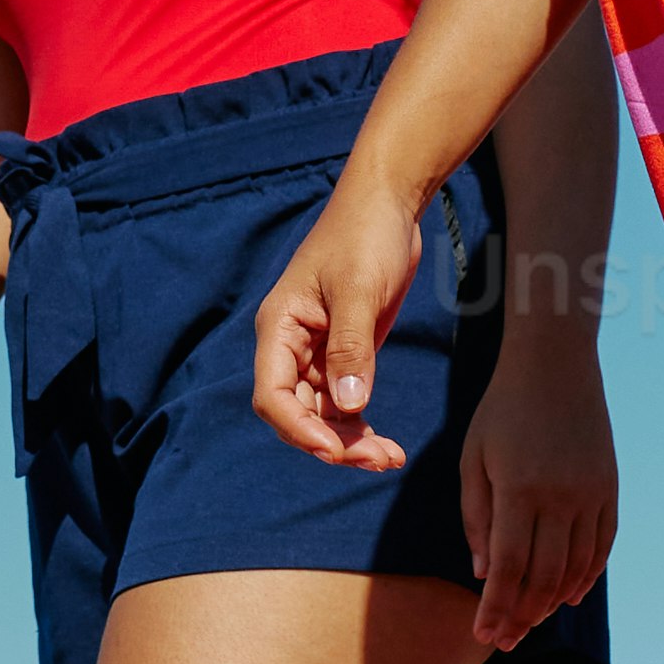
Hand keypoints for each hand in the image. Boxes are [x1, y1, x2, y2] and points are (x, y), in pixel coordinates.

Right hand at [250, 172, 429, 473]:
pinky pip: (344, 402)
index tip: (334, 450)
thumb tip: (348, 408)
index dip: (298, 429)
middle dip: (332, 443)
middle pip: (297, 414)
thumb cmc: (364, 236)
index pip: (272, 395)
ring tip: (390, 458)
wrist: (388, 203)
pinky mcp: (345, 352)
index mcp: (279, 328)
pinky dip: (361, 425)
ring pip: (322, 415)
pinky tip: (387, 443)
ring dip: (350, 441)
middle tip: (379, 460)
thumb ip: (352, 348)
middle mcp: (291, 346)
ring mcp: (318, 352)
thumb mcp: (359, 291)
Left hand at [460, 325, 615, 650]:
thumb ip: (476, 518)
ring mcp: (591, 494)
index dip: (496, 607)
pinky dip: (587, 576)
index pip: (508, 568)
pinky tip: (569, 597)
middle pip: (543, 576)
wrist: (556, 364)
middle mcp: (560, 497)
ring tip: (531, 622)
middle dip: (522, 615)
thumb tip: (483, 574)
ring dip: (552, 602)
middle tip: (505, 641)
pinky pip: (602, 546)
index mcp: (519, 490)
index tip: (485, 636)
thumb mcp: (473, 459)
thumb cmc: (501, 410)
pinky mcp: (610, 489)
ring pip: (575, 567)